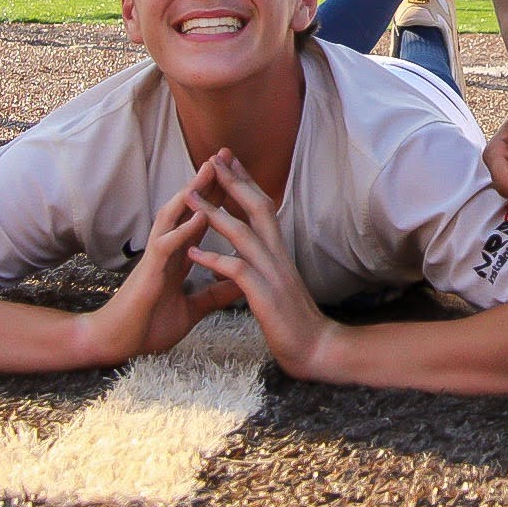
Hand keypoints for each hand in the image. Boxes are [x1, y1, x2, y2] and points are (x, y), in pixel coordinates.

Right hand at [77, 164, 240, 364]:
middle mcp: (167, 250)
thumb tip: (240, 285)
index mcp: (178, 257)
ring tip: (211, 170)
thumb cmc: (148, 326)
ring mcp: (157, 258)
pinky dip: (184, 230)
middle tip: (225, 155)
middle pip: (188, 208)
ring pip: (174, 217)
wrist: (117, 346)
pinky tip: (200, 217)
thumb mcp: (192, 309)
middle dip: (206, 182)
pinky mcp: (149, 272)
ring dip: (192, 193)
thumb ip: (213, 295)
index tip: (238, 176)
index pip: (201, 220)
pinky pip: (166, 246)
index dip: (218, 198)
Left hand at [181, 150, 341, 379]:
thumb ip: (267, 268)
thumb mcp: (280, 286)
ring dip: (214, 213)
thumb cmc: (296, 322)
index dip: (246, 183)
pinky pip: (236, 271)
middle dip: (234, 181)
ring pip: (242, 233)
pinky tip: (193, 254)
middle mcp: (278, 255)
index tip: (230, 162)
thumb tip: (250, 259)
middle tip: (214, 157)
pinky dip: (213, 260)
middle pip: (256, 208)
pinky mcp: (265, 295)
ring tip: (190, 196)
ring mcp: (273, 274)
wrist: (318, 348)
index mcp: (280, 253)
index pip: (263, 208)